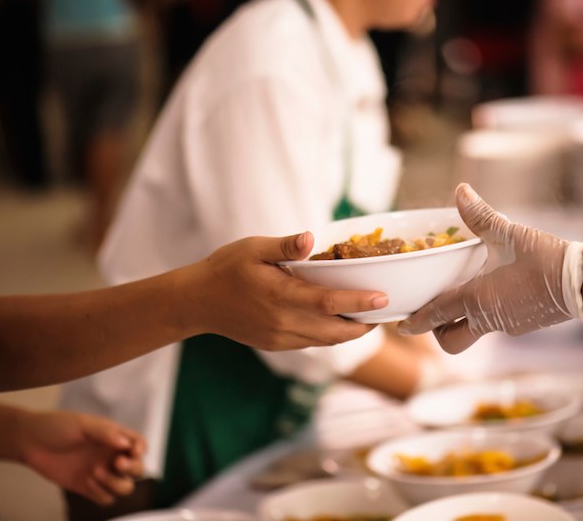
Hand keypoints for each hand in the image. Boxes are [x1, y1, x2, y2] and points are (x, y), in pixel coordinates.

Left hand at [19, 410, 144, 504]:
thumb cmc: (57, 427)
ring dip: (116, 483)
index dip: (142, 449)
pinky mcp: (88, 488)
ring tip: (96, 473)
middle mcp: (111, 456)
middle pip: (138, 469)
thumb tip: (127, 445)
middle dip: (133, 468)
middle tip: (117, 463)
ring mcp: (101, 473)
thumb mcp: (83, 424)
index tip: (133, 451)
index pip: (139, 444)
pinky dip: (101, 493)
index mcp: (114, 437)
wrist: (30, 442)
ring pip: (125, 487)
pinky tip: (87, 482)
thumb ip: (106, 433)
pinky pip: (105, 499)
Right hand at [182, 232, 388, 350]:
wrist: (197, 302)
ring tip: (370, 317)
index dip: (358, 302)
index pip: (328, 302)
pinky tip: (340, 322)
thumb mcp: (252, 248)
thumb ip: (284, 245)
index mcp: (279, 296)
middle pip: (335, 331)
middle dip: (365, 324)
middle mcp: (283, 322)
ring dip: (351, 332)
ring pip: (326, 341)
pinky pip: (312, 343)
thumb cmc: (226, 268)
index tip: (383, 298)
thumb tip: (310, 238)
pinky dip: (331, 335)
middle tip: (386, 310)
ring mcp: (280, 337)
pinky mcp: (277, 345)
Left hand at [399, 184, 570, 352]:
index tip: (401, 327)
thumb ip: (480, 215)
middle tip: (435, 312)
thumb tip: (460, 189)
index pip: (436, 315)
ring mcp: (507, 326)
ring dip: (464, 320)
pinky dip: (487, 314)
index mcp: (477, 299)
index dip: (416, 322)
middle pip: (452, 340)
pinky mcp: (524, 326)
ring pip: (474, 332)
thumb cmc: (545, 258)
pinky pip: (496, 324)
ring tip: (465, 294)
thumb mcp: (509, 233)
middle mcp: (488, 319)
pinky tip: (496, 291)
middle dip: (438, 332)